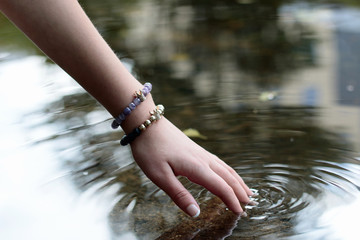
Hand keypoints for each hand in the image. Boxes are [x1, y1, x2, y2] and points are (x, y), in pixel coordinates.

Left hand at [130, 117, 252, 216]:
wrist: (147, 123)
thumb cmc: (151, 149)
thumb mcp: (160, 176)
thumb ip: (179, 195)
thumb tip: (196, 213)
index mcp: (196, 168)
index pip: (220, 187)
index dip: (231, 200)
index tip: (240, 213)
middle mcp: (203, 159)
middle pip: (228, 177)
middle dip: (240, 191)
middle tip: (250, 204)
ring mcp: (201, 153)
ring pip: (225, 168)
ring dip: (237, 181)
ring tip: (247, 190)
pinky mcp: (196, 149)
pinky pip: (219, 163)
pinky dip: (228, 172)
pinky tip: (227, 174)